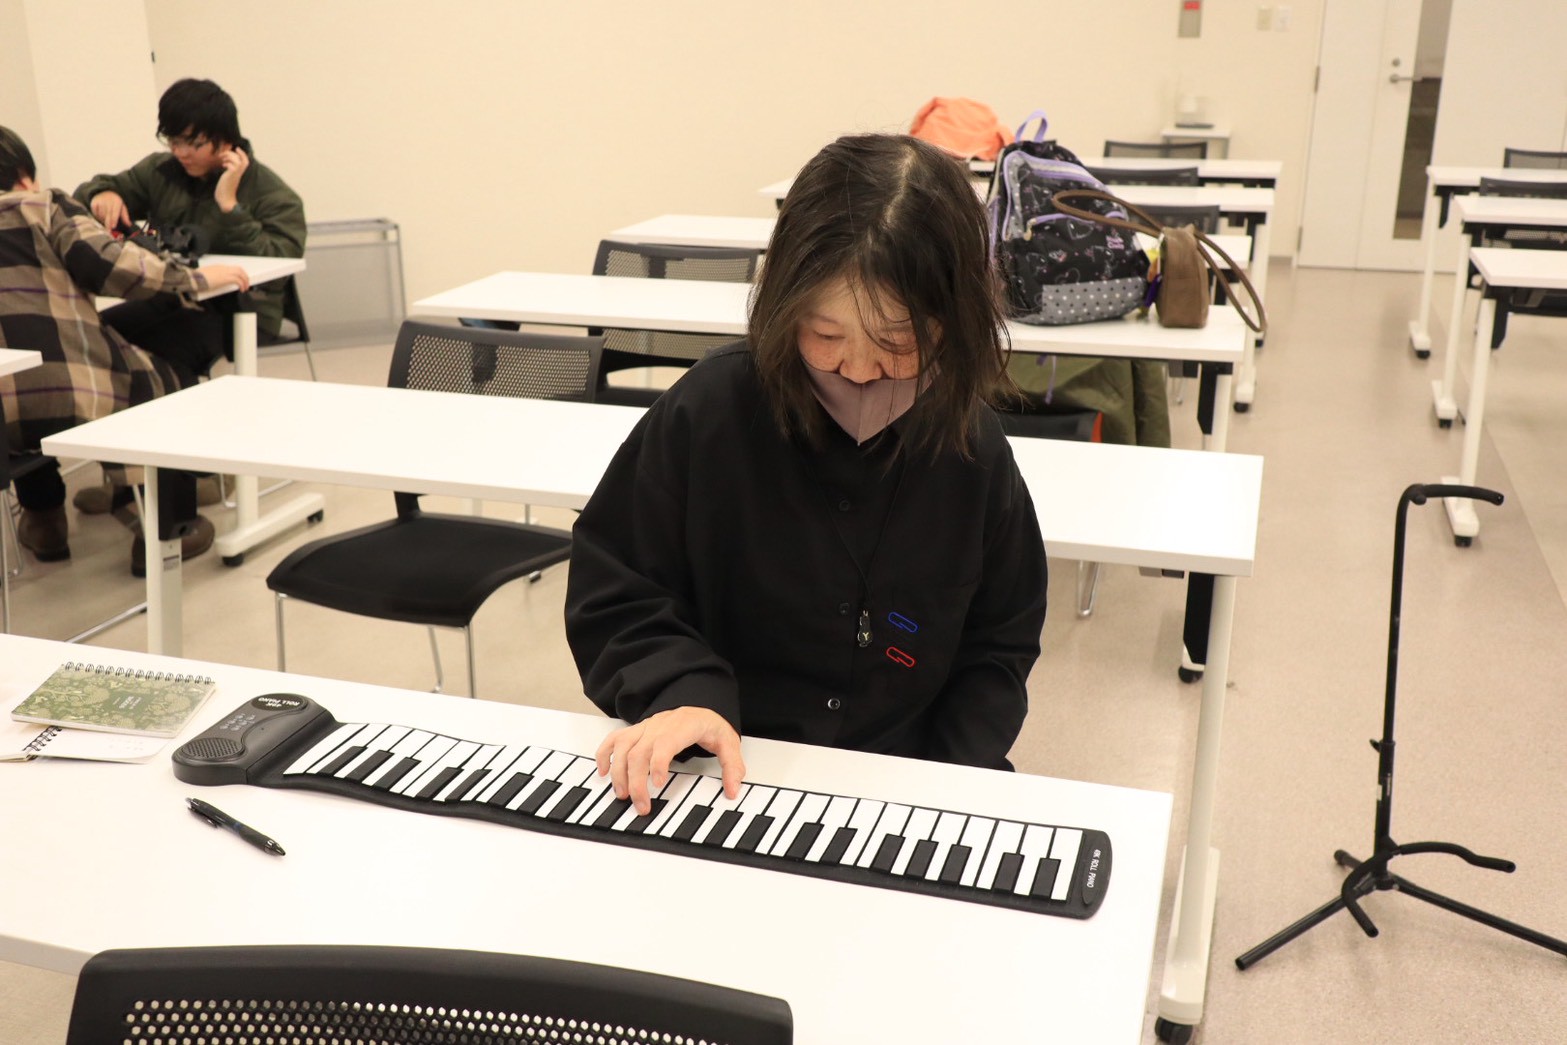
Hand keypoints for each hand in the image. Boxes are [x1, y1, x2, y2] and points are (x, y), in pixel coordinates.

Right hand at [90, 191, 130, 231]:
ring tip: (107, 220)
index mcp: (116, 202)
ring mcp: (100, 201)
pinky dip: (98, 217)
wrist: (106, 192)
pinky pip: (95, 213)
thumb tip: (129, 225)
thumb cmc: (116, 202)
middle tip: (109, 231)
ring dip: (104, 220)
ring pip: (101, 215)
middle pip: (107, 215)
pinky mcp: (94, 203)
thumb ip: (125, 217)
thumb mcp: (122, 207)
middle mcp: (107, 201)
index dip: (113, 220)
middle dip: (108, 224)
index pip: (115, 213)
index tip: (113, 226)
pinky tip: (101, 216)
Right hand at [195, 263, 250, 292]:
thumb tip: (215, 281)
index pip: (232, 268)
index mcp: (218, 267)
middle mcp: (223, 268)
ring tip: (245, 287)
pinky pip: (238, 280)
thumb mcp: (206, 275)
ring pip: (240, 274)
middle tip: (246, 283)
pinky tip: (242, 289)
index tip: (240, 279)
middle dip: (245, 276)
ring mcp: (224, 272)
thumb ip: (213, 276)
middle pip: (239, 269)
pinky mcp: (225, 278)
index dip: (239, 274)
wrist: (194, 278)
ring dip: (245, 281)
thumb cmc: (197, 278)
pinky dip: (242, 285)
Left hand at [213, 145, 249, 212]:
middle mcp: (239, 173)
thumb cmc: (225, 191)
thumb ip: (228, 172)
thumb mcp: (227, 178)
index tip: (237, 148)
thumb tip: (224, 166)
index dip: (242, 154)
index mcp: (239, 173)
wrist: (225, 200)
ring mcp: (236, 174)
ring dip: (229, 157)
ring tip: (222, 159)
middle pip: (242, 159)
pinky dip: (228, 162)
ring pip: (238, 161)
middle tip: (223, 154)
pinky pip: (233, 165)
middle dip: (233, 153)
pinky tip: (223, 165)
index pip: (245, 161)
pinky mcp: (232, 176)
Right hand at [595, 707, 744, 814]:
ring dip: (618, 772)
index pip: (664, 743)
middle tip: (641, 805)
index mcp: (682, 726)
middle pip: (639, 751)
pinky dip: (604, 755)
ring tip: (622, 795)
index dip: (658, 763)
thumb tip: (733, 790)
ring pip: (623, 747)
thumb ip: (732, 766)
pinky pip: (614, 739)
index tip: (658, 784)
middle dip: (636, 781)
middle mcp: (659, 726)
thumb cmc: (709, 726)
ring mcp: (645, 727)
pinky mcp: (636, 731)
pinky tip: (603, 773)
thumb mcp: (729, 743)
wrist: (699, 707)